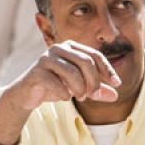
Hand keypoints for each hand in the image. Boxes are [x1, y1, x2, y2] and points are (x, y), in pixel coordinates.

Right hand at [0, 41, 121, 144]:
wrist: (27, 94)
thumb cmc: (55, 86)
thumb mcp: (79, 88)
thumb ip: (96, 90)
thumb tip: (116, 95)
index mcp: (70, 47)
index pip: (95, 55)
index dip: (108, 70)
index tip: (117, 84)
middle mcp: (58, 48)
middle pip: (86, 62)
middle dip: (94, 81)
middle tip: (93, 95)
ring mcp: (46, 58)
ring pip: (72, 72)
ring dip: (80, 89)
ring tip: (80, 97)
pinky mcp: (36, 72)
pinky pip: (56, 83)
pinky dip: (64, 93)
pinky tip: (65, 97)